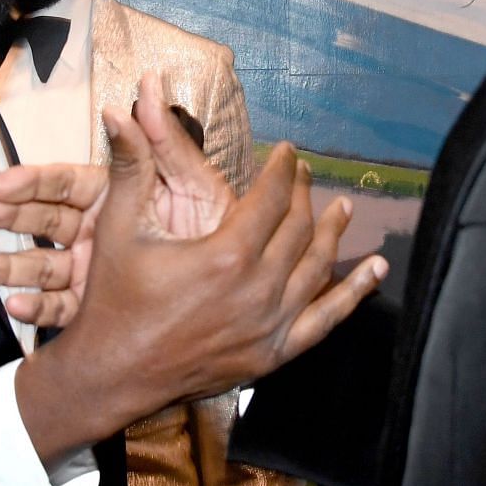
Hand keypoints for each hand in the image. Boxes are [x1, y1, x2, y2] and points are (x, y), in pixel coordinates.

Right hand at [0, 76, 236, 326]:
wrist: (225, 289)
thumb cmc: (208, 229)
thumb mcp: (185, 183)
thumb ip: (160, 138)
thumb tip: (150, 82)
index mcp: (112, 195)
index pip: (63, 183)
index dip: (31, 181)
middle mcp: (95, 229)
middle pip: (43, 220)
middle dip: (6, 216)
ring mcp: (92, 267)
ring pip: (42, 265)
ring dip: (5, 264)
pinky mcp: (94, 303)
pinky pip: (62, 306)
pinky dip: (38, 307)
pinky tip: (14, 306)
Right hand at [10, 93, 388, 460]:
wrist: (110, 375)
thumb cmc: (112, 298)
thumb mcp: (118, 226)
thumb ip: (129, 163)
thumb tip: (116, 110)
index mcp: (227, 254)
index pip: (273, 197)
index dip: (283, 169)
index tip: (287, 152)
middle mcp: (258, 289)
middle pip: (299, 228)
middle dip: (304, 194)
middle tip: (305, 173)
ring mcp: (270, 326)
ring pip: (318, 268)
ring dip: (334, 234)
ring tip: (343, 209)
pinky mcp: (273, 355)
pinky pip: (326, 321)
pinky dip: (354, 294)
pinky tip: (375, 272)